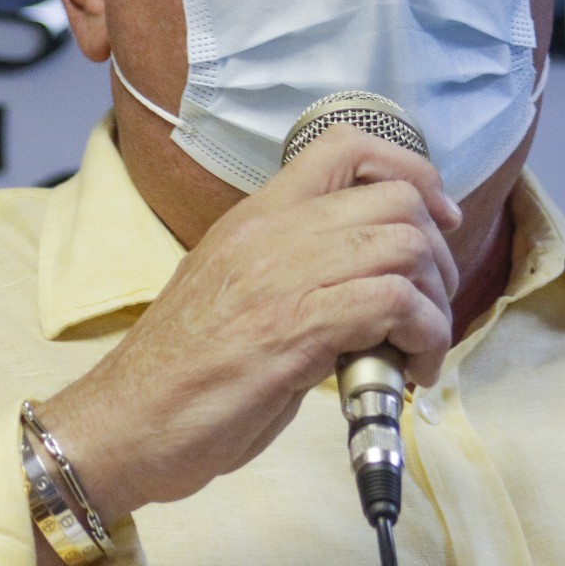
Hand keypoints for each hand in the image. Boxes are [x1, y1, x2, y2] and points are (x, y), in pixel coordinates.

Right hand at [36, 126, 461, 526]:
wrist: (126, 421)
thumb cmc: (182, 371)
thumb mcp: (238, 290)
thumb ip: (297, 271)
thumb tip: (369, 287)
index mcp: (257, 216)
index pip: (346, 144)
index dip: (411, 172)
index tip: (434, 221)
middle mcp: (271, 232)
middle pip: (397, 199)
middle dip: (438, 254)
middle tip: (431, 307)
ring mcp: (282, 277)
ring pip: (404, 247)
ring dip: (435, 305)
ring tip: (421, 350)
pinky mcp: (293, 329)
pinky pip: (392, 303)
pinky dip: (424, 337)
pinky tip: (410, 369)